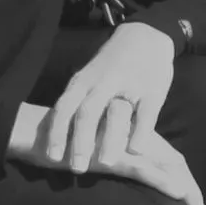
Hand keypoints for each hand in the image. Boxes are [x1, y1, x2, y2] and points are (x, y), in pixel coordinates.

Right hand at [9, 101, 205, 204]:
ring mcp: (123, 145)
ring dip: (184, 188)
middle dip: (187, 186)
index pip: (164, 156)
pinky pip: (142, 169)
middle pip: (170, 160)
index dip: (180, 177)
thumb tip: (119, 174)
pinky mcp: (110, 155)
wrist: (33, 131)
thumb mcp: (89, 151)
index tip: (193, 201)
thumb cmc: (60, 141)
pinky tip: (180, 192)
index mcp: (129, 134)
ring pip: (163, 165)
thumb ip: (107, 159)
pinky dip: (163, 181)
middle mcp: (131, 137)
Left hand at [40, 22, 177, 172]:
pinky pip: (145, 114)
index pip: (64, 108)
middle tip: (76, 168)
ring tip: (104, 164)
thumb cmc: (111, 66)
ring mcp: (129, 85)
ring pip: (114, 114)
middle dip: (79, 142)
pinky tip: (134, 151)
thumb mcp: (88, 78)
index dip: (57, 133)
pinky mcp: (153, 90)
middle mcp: (103, 83)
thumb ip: (75, 102)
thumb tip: (54, 135)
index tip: (52, 157)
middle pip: (86, 113)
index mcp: (83, 81)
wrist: (145, 36)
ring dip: (108, 140)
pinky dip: (139, 133)